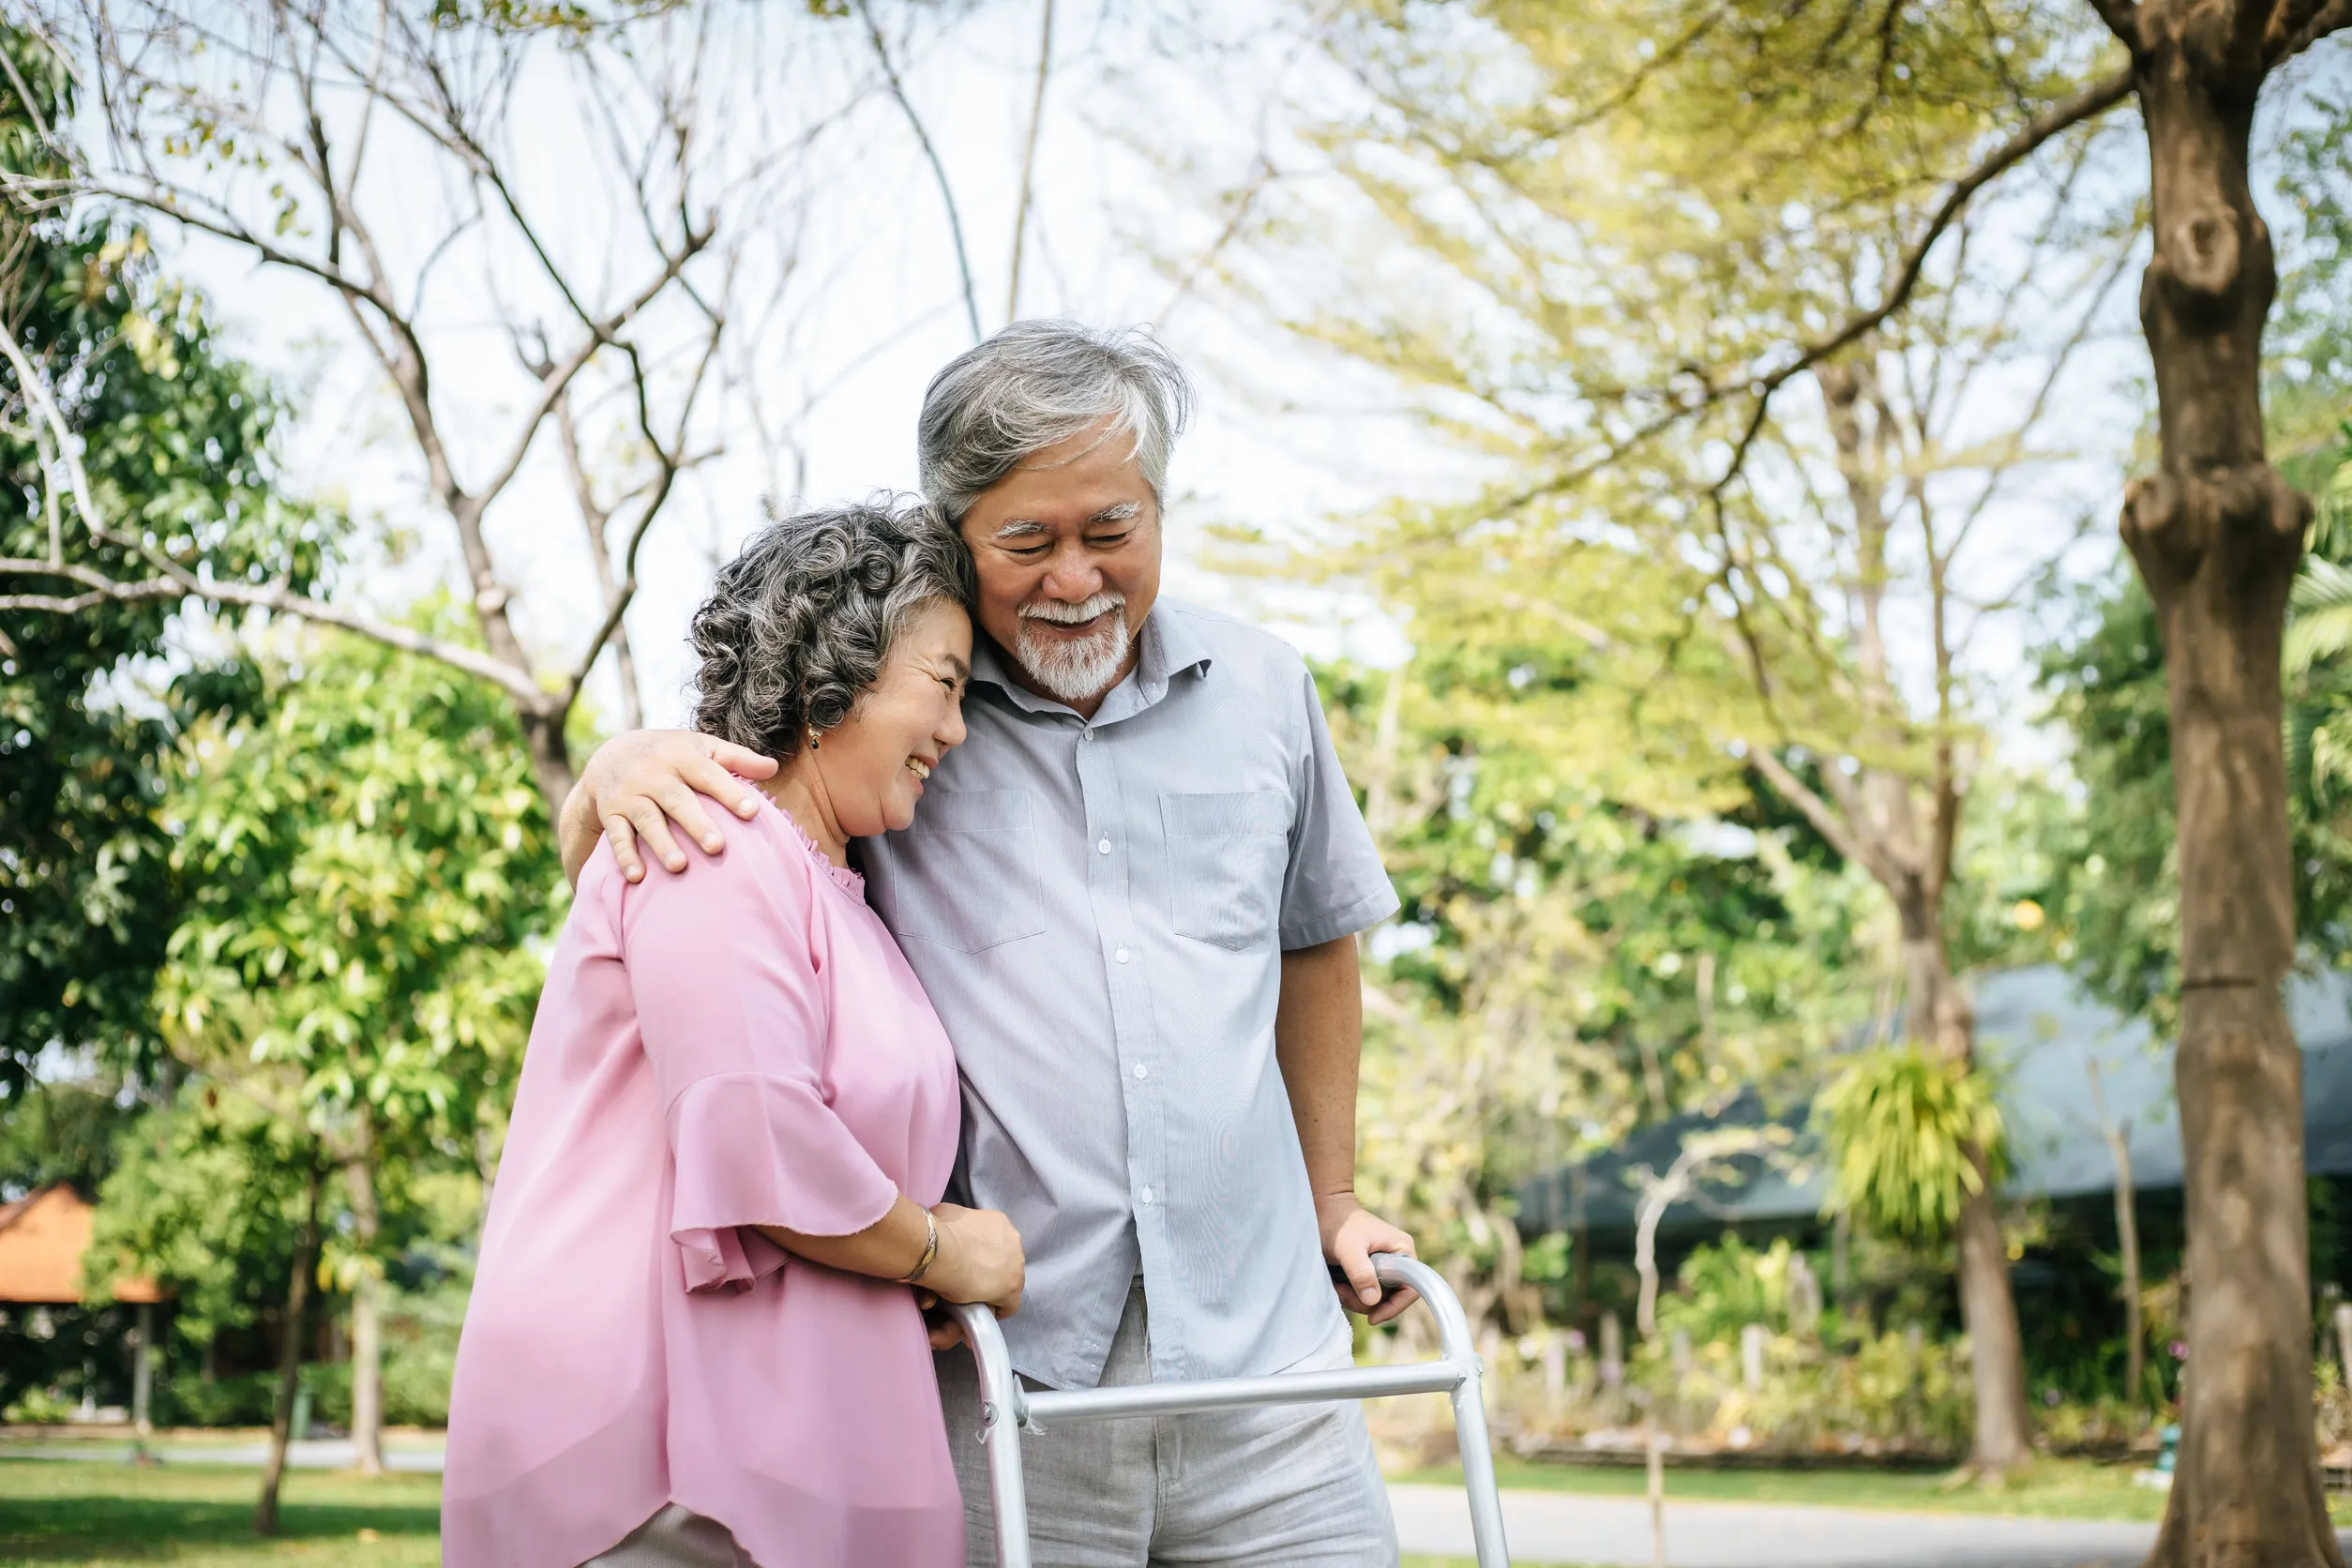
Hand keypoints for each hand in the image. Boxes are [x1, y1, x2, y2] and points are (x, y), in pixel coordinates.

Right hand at [569, 730, 776, 882]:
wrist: (610, 755)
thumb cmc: (670, 754)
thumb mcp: (701, 747)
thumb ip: (737, 758)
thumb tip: (774, 768)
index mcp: (681, 756)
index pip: (709, 774)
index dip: (730, 792)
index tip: (753, 813)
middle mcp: (654, 773)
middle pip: (677, 799)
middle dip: (696, 823)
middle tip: (718, 847)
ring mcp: (630, 794)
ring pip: (646, 818)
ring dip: (661, 843)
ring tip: (679, 866)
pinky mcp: (610, 813)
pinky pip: (616, 835)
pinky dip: (625, 856)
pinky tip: (637, 877)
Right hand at [923, 1203, 1023, 1334]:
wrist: (939, 1250)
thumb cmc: (938, 1231)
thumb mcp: (946, 1214)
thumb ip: (954, 1221)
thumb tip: (944, 1227)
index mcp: (999, 1222)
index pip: (996, 1243)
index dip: (983, 1256)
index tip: (969, 1264)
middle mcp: (1013, 1240)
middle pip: (1005, 1262)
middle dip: (990, 1271)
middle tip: (969, 1280)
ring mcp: (1016, 1265)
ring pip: (1008, 1282)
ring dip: (992, 1290)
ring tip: (972, 1298)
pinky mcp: (1012, 1289)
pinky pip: (1008, 1305)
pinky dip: (995, 1310)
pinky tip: (980, 1313)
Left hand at [1317, 1191, 1417, 1326]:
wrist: (1323, 1207)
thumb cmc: (1337, 1223)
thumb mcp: (1348, 1248)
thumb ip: (1361, 1273)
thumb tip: (1373, 1301)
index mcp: (1402, 1251)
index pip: (1411, 1289)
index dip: (1394, 1307)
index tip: (1373, 1317)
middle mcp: (1398, 1259)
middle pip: (1391, 1298)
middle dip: (1366, 1302)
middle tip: (1343, 1292)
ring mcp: (1384, 1266)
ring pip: (1377, 1298)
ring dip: (1355, 1299)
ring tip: (1337, 1285)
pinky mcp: (1370, 1270)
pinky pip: (1366, 1292)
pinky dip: (1351, 1294)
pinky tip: (1338, 1284)